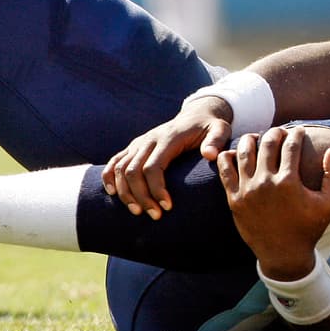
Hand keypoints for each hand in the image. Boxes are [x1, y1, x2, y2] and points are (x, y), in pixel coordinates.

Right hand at [103, 96, 232, 219]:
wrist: (195, 115)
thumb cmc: (209, 127)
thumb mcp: (220, 129)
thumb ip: (216, 141)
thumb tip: (209, 155)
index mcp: (168, 138)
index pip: (153, 167)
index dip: (156, 189)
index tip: (167, 207)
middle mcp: (148, 140)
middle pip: (133, 171)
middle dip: (141, 196)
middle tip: (155, 215)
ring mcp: (139, 143)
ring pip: (120, 169)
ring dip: (125, 193)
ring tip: (138, 212)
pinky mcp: (133, 147)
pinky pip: (114, 162)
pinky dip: (109, 178)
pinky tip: (113, 194)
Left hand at [219, 126, 329, 279]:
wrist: (283, 255)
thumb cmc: (309, 228)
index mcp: (289, 182)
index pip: (291, 145)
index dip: (296, 133)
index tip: (298, 131)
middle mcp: (265, 183)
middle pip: (267, 143)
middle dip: (275, 132)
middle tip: (279, 133)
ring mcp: (247, 190)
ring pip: (244, 150)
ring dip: (252, 138)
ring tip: (259, 138)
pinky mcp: (234, 198)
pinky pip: (225, 168)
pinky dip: (228, 155)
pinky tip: (238, 153)